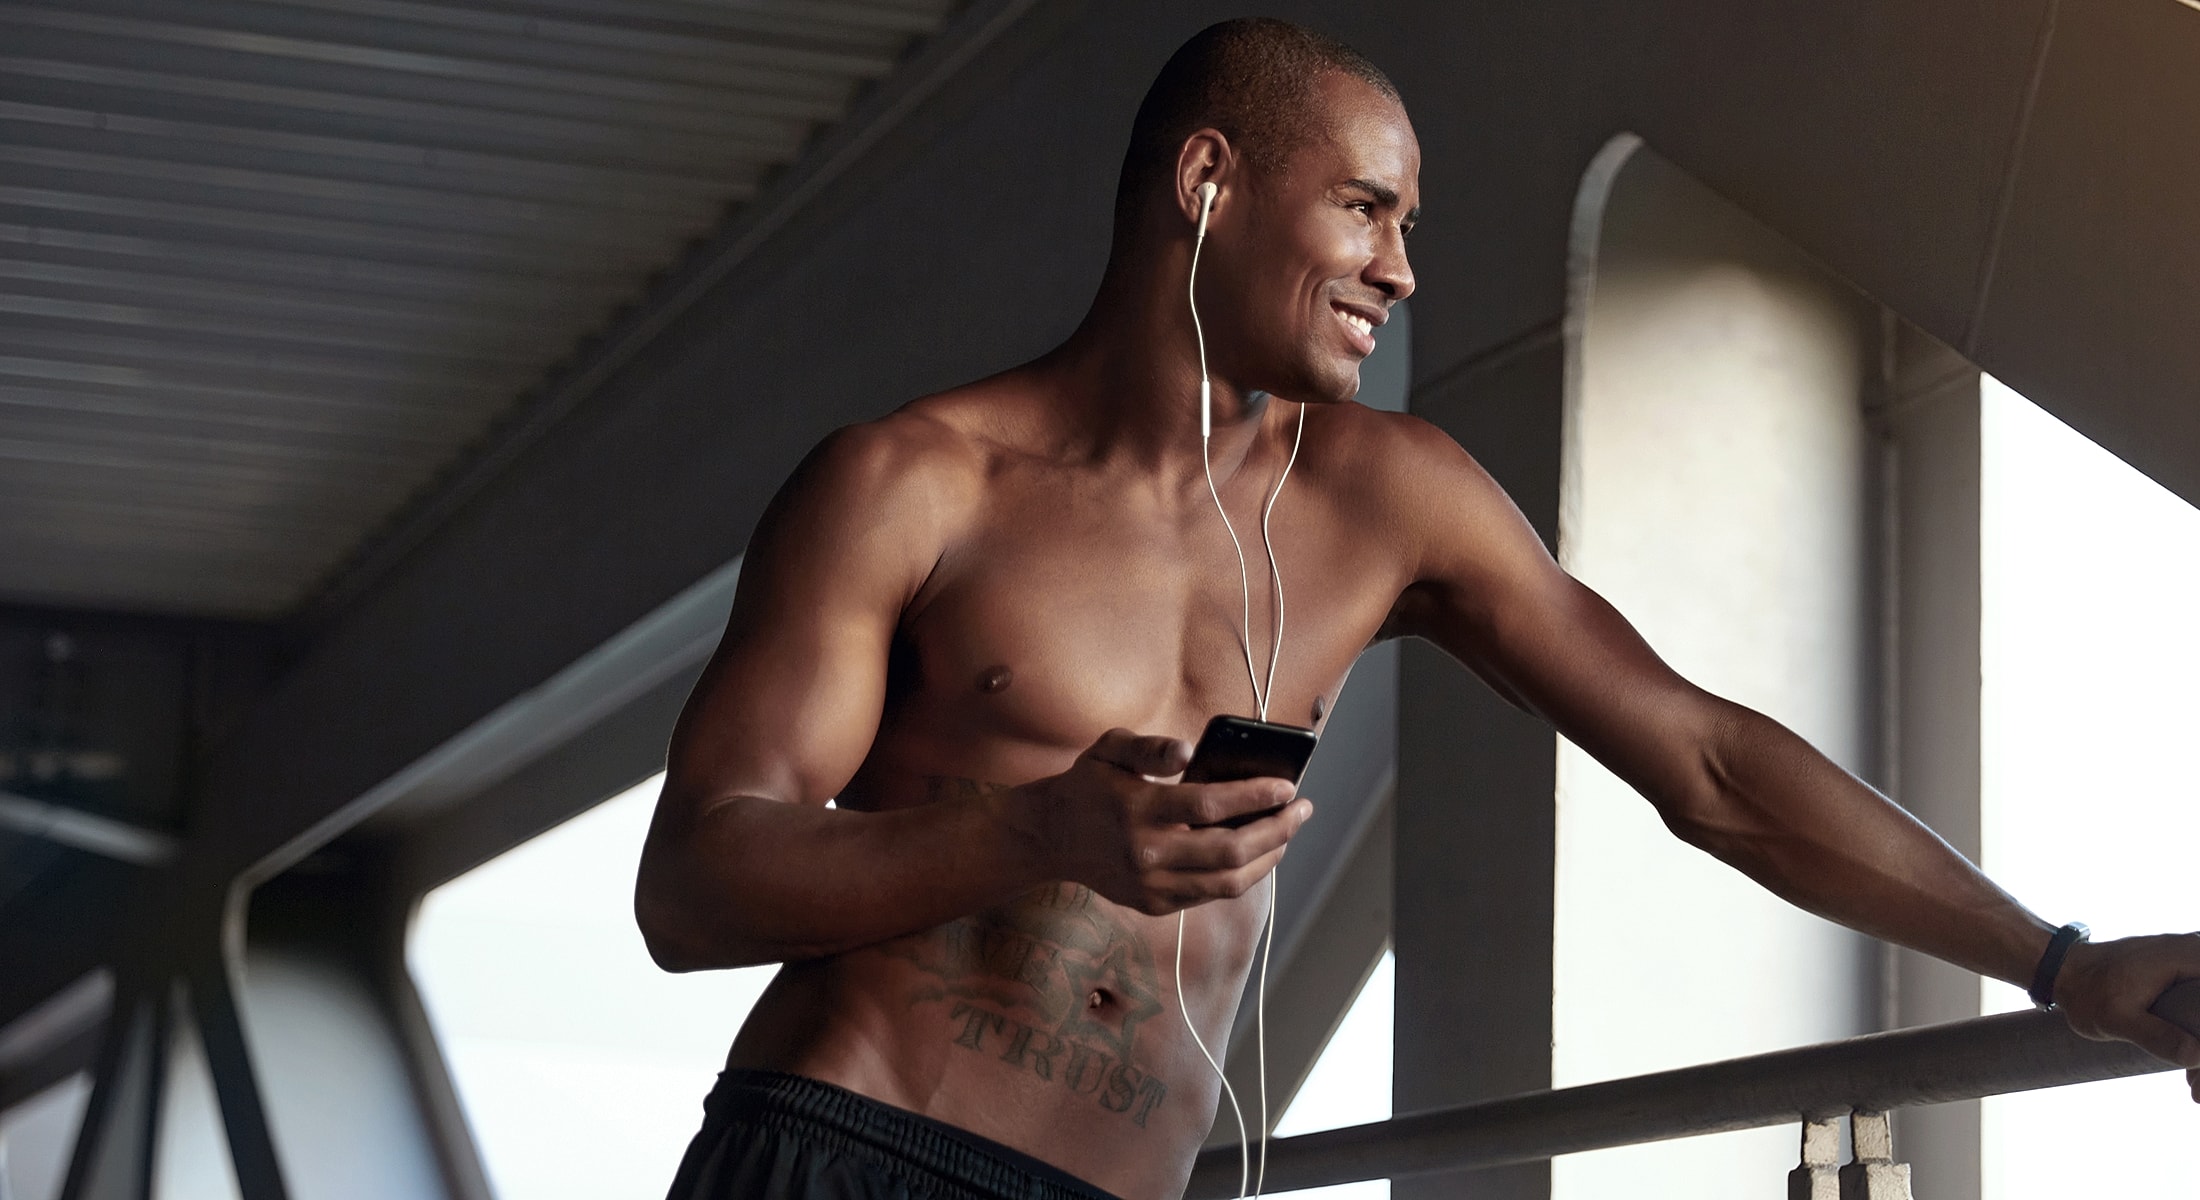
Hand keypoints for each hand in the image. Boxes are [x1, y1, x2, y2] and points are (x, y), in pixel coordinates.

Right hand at [1014, 728, 1313, 915]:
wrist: (1050, 836)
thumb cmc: (1089, 784)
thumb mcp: (1110, 748)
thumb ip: (1150, 747)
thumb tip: (1190, 750)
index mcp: (1138, 809)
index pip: (1210, 805)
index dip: (1255, 796)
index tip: (1287, 787)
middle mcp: (1145, 853)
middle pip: (1229, 851)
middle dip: (1276, 830)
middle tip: (1302, 810)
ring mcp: (1150, 885)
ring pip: (1226, 883)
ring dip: (1267, 858)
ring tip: (1287, 834)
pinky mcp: (1153, 904)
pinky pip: (1209, 895)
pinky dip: (1240, 876)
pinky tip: (1257, 853)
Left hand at [2052, 932, 2199, 1101]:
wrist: (2062, 970)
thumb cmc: (2086, 991)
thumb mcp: (2115, 1018)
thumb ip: (2156, 1035)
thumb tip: (2198, 1056)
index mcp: (2188, 959)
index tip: (2198, 1073)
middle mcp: (2195, 954)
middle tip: (2195, 1089)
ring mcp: (2190, 964)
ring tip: (2192, 1086)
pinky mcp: (2181, 976)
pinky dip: (2197, 1036)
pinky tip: (2190, 1069)